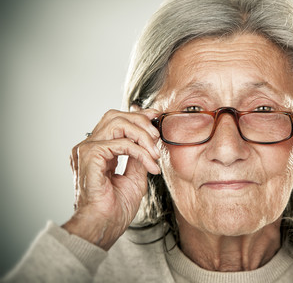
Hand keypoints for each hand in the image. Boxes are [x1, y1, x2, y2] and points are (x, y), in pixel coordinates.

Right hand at [63, 109, 160, 249]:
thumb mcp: (135, 176)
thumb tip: (151, 139)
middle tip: (157, 136)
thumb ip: (139, 156)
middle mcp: (89, 147)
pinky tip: (151, 165)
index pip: (116, 121)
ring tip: (155, 153)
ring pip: (118, 124)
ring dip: (143, 136)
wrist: (104, 226)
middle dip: (141, 121)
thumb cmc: (116, 208)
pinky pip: (121, 143)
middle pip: (115, 116)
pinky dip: (141, 152)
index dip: (138, 115)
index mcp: (97, 151)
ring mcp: (86, 149)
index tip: (156, 116)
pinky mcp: (90, 155)